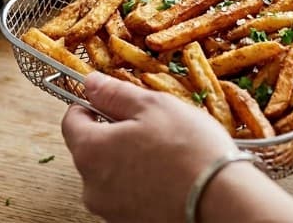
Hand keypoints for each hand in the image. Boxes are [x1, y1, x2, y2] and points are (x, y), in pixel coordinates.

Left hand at [61, 73, 292, 222]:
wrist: (221, 202)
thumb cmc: (189, 151)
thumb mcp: (153, 106)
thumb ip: (115, 93)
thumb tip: (91, 83)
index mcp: (90, 150)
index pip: (71, 120)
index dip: (91, 104)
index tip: (112, 100)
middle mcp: (91, 185)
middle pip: (91, 149)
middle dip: (114, 135)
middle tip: (150, 126)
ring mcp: (110, 210)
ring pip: (110, 175)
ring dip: (129, 161)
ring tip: (167, 154)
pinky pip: (128, 196)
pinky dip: (142, 184)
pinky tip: (169, 177)